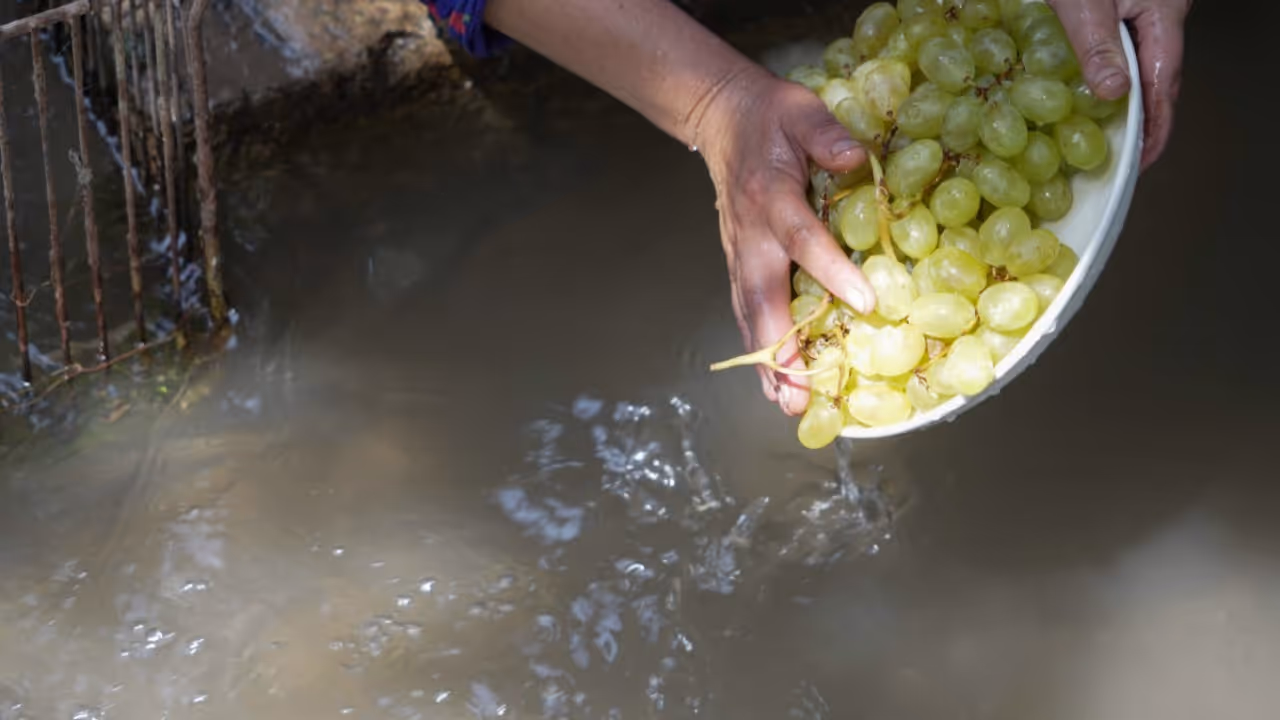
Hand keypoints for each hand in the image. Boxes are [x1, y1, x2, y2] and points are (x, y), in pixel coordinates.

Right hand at [696, 67, 877, 416]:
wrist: (723, 118)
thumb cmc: (771, 117)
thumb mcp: (802, 110)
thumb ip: (827, 134)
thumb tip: (857, 158)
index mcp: (771, 197)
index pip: (802, 240)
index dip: (831, 272)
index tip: (865, 304)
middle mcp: (751, 236)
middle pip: (762, 299)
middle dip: (780, 350)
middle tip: (800, 393)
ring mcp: (739, 254)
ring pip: (749, 315)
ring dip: (766, 362)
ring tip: (786, 405)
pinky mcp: (737, 264)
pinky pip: (746, 312)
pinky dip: (757, 350)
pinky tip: (773, 383)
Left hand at [1048, 0, 1190, 169]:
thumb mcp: (1084, 3)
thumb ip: (1098, 45)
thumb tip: (1113, 92)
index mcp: (1165, 14)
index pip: (1165, 83)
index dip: (1155, 127)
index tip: (1141, 161)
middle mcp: (1162, 15)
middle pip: (1159, 79)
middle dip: (1143, 122)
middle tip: (1123, 159)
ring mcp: (1147, 12)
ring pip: (1142, 67)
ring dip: (1126, 101)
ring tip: (1109, 136)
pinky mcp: (1126, 8)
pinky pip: (1125, 52)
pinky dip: (1111, 77)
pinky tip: (1095, 94)